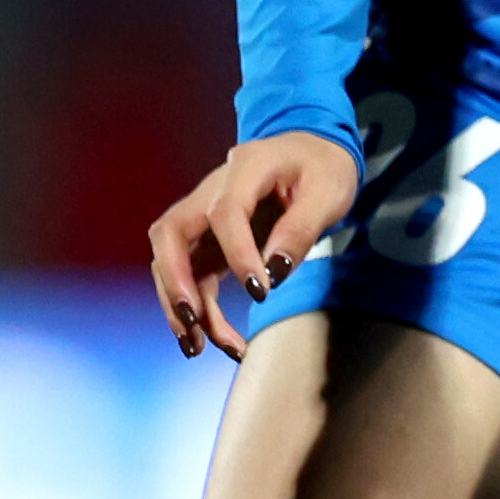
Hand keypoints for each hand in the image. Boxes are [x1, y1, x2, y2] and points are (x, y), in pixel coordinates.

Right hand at [148, 132, 360, 361]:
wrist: (313, 151)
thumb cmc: (323, 169)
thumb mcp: (328, 194)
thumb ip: (300, 229)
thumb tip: (274, 272)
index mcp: (246, 167)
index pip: (225, 212)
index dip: (237, 252)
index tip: (261, 290)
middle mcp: (212, 190)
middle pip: (170, 234)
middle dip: (175, 281)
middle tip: (194, 322)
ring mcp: (204, 216)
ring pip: (172, 260)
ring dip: (179, 304)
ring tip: (199, 347)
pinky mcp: (208, 239)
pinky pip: (191, 275)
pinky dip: (197, 307)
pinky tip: (211, 340)